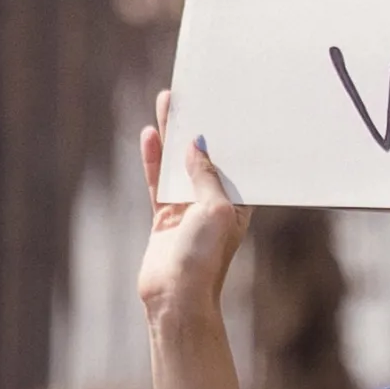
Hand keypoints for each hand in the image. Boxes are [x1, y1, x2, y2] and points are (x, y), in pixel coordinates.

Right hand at [138, 90, 251, 315]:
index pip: (235, 158)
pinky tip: (149, 136)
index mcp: (240, 201)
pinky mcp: (165, 218)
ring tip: (168, 102)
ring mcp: (188, 209)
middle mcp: (216, 202)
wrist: (176, 298)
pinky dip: (154, 159)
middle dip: (198, 123)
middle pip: (204, 155)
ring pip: (178, 163)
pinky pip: (158, 181)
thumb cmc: (206, 258)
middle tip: (191, 90)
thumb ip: (205, 175)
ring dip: (172, 134)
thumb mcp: (215, 209)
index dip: (230, 132)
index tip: (225, 102)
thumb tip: (197, 145)